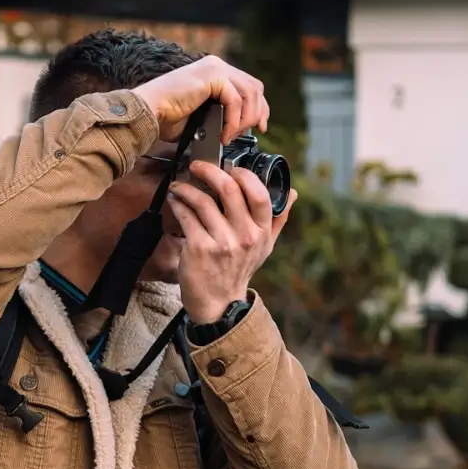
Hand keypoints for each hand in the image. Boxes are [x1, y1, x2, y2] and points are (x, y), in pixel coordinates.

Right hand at [131, 55, 269, 144]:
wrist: (148, 112)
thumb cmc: (166, 117)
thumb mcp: (203, 115)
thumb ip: (221, 114)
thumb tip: (238, 127)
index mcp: (214, 71)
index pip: (250, 86)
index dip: (259, 107)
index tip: (261, 126)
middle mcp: (216, 65)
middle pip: (255, 87)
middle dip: (258, 112)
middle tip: (253, 132)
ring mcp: (215, 68)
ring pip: (250, 93)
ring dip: (245, 119)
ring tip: (231, 135)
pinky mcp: (212, 76)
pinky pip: (235, 100)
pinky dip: (233, 121)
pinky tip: (224, 134)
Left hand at [167, 160, 298, 323]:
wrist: (220, 303)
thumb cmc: (240, 270)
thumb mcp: (265, 246)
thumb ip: (278, 218)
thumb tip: (292, 192)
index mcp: (262, 231)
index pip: (259, 194)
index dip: (244, 175)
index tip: (230, 168)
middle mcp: (244, 236)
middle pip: (229, 189)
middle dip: (210, 171)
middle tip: (197, 166)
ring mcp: (222, 242)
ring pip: (202, 201)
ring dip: (187, 188)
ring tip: (180, 186)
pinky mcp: (199, 248)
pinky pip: (186, 216)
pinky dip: (178, 203)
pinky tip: (175, 200)